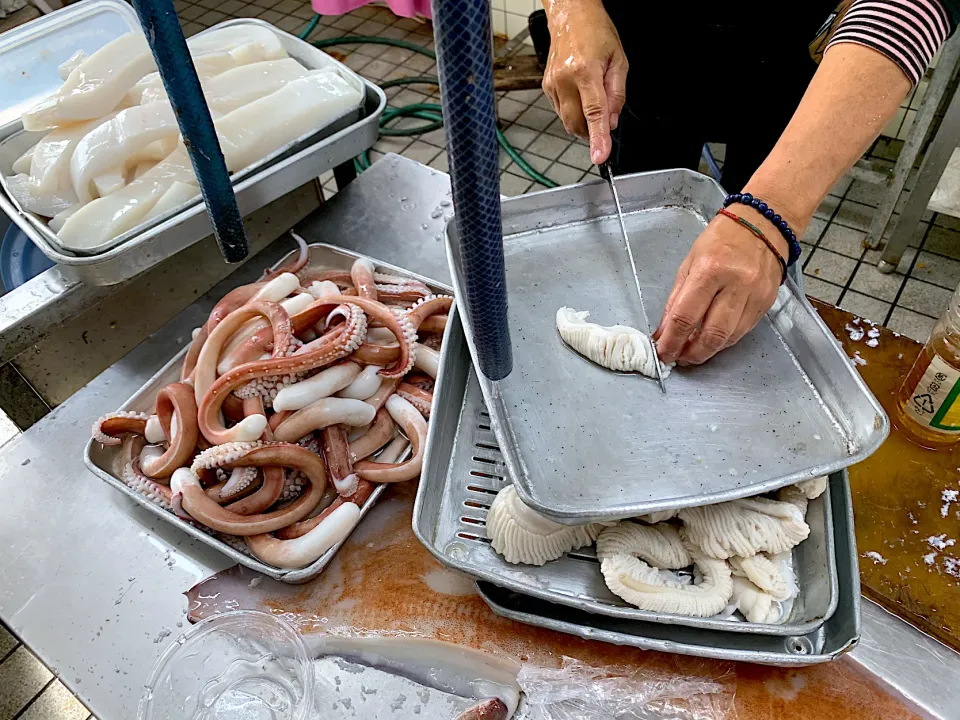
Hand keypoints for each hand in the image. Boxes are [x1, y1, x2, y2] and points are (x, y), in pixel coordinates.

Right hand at [541, 0, 627, 164]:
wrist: (571, 16)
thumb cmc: (596, 33)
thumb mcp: (619, 60)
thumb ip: (617, 94)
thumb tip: (612, 122)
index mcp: (585, 70)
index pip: (594, 113)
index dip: (598, 137)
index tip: (599, 155)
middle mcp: (564, 79)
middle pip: (577, 123)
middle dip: (591, 130)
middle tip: (604, 117)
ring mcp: (552, 84)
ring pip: (567, 121)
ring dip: (582, 121)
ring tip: (591, 95)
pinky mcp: (546, 87)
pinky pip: (561, 111)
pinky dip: (574, 110)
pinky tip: (580, 92)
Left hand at [654, 207, 790, 365]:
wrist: (763, 224)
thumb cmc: (722, 240)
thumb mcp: (689, 264)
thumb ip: (676, 300)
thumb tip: (664, 332)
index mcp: (710, 271)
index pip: (685, 317)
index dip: (672, 342)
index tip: (663, 353)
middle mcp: (735, 285)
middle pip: (711, 335)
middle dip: (691, 353)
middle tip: (678, 357)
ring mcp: (755, 295)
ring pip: (729, 338)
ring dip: (708, 350)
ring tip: (692, 350)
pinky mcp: (766, 303)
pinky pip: (742, 331)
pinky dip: (724, 340)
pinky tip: (712, 338)